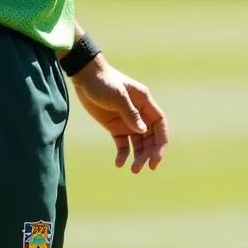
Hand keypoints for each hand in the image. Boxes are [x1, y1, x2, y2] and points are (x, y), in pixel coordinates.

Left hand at [70, 57, 168, 173]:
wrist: (85, 78)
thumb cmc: (104, 82)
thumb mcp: (118, 96)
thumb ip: (130, 113)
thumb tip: (143, 131)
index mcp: (145, 103)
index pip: (160, 124)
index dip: (161, 141)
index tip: (157, 157)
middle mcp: (139, 113)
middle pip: (151, 137)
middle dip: (149, 153)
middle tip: (141, 168)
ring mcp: (127, 121)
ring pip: (139, 143)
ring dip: (138, 157)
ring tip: (133, 170)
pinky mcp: (115, 127)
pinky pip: (123, 144)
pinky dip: (123, 154)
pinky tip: (119, 163)